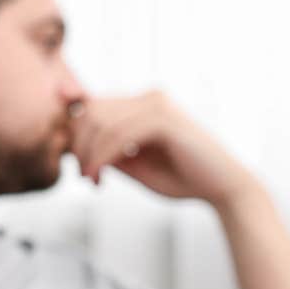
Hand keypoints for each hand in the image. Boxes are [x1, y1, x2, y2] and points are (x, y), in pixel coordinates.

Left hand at [68, 91, 256, 206]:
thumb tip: (66, 142)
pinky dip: (101, 157)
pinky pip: (118, 136)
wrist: (223, 190)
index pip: (92, 106)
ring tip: (91, 179)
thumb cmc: (180, 178)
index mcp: (142, 104)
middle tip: (83, 175)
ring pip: (101, 123)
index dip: (74, 132)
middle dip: (78, 145)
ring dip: (88, 154)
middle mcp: (149, 98)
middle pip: (91, 111)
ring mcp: (158, 105)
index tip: (76, 164)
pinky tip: (98, 176)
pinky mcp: (164, 120)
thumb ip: (104, 149)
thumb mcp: (132, 163)